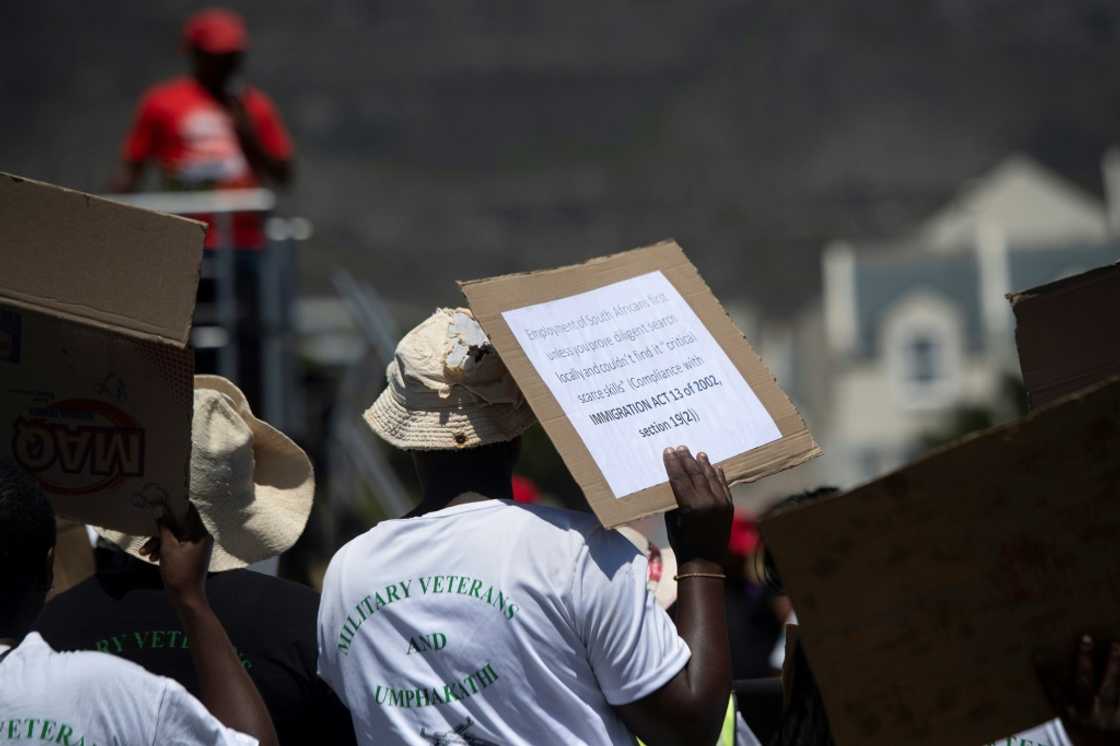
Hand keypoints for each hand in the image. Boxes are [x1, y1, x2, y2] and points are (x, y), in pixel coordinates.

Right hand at [140, 503, 212, 608]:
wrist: (185, 598)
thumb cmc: (179, 572)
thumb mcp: (168, 548)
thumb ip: (165, 528)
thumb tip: (160, 510)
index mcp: (201, 533)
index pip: (190, 511)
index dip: (176, 505)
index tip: (161, 500)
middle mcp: (201, 537)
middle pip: (180, 525)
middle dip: (161, 530)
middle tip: (146, 531)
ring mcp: (196, 547)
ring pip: (176, 536)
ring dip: (159, 542)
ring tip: (144, 552)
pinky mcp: (190, 555)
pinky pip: (177, 546)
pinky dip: (164, 549)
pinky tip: (151, 557)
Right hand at [662, 446, 732, 564]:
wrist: (705, 562)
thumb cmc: (682, 544)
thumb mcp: (673, 521)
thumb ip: (675, 501)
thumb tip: (675, 483)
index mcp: (691, 506)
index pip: (680, 478)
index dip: (673, 463)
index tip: (668, 451)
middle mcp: (708, 502)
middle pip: (696, 474)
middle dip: (687, 460)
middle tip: (681, 448)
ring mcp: (721, 504)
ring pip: (711, 478)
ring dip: (704, 465)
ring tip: (698, 454)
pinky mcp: (729, 508)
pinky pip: (723, 487)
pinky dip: (719, 476)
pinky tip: (714, 467)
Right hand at [1037, 635, 1119, 744]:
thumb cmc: (1088, 739)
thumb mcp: (1073, 725)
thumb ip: (1067, 705)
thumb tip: (1049, 673)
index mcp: (1071, 716)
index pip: (1054, 691)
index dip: (1045, 672)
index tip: (1037, 654)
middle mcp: (1089, 713)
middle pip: (1084, 683)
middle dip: (1084, 660)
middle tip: (1086, 638)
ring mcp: (1111, 716)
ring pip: (1112, 686)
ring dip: (1114, 664)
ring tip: (1115, 644)